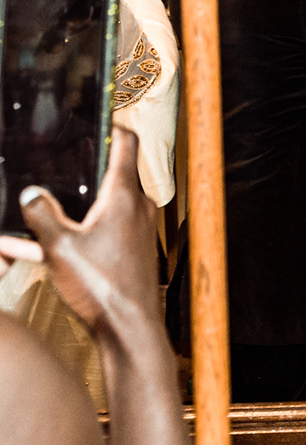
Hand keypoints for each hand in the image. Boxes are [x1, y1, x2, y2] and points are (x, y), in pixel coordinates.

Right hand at [0, 130, 157, 337]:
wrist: (129, 328)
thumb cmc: (103, 287)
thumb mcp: (59, 248)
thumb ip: (41, 216)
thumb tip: (29, 193)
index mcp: (123, 196)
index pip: (126, 143)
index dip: (111, 125)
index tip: (94, 115)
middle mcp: (136, 207)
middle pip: (111, 172)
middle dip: (84, 165)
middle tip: (58, 157)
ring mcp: (136, 228)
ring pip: (101, 203)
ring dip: (74, 203)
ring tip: (41, 204)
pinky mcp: (130, 249)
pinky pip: (100, 229)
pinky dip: (76, 230)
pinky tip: (40, 246)